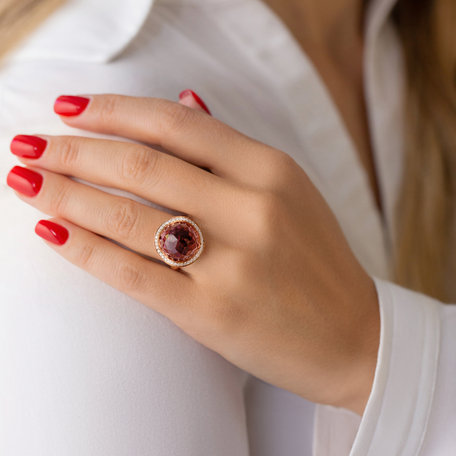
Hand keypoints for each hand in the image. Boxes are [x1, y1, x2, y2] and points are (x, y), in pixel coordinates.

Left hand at [7, 91, 379, 414]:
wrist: (354, 336)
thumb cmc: (317, 263)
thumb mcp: (289, 191)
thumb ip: (232, 150)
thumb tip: (185, 99)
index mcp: (271, 171)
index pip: (175, 124)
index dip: (113, 110)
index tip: (69, 109)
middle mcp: (252, 209)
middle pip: (141, 165)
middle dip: (73, 152)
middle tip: (29, 147)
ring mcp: (231, 263)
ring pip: (128, 216)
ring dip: (65, 195)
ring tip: (26, 182)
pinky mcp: (212, 313)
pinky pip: (132, 272)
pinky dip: (84, 249)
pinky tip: (51, 231)